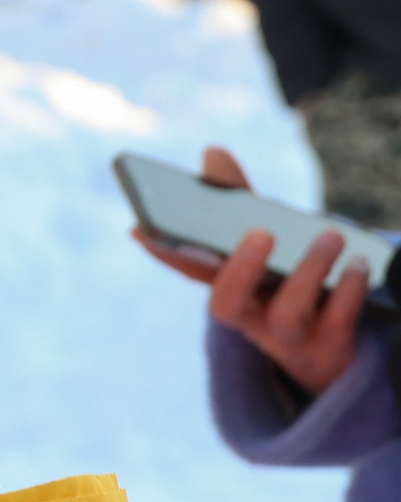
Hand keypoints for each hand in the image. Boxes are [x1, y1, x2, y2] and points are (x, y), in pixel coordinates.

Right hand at [133, 145, 366, 395]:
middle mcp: (247, 316)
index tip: (139, 227)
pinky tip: (361, 262)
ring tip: (331, 234)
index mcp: (226, 287)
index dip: (164, 252)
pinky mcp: (327, 348)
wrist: (330, 349)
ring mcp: (284, 336)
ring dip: (308, 272)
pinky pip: (338, 320)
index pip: (187, 270)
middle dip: (240, 270)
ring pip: (286, 312)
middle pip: (229, 303)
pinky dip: (351, 289)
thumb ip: (239, 200)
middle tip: (261, 233)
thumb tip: (211, 152)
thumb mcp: (269, 241)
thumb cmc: (289, 284)